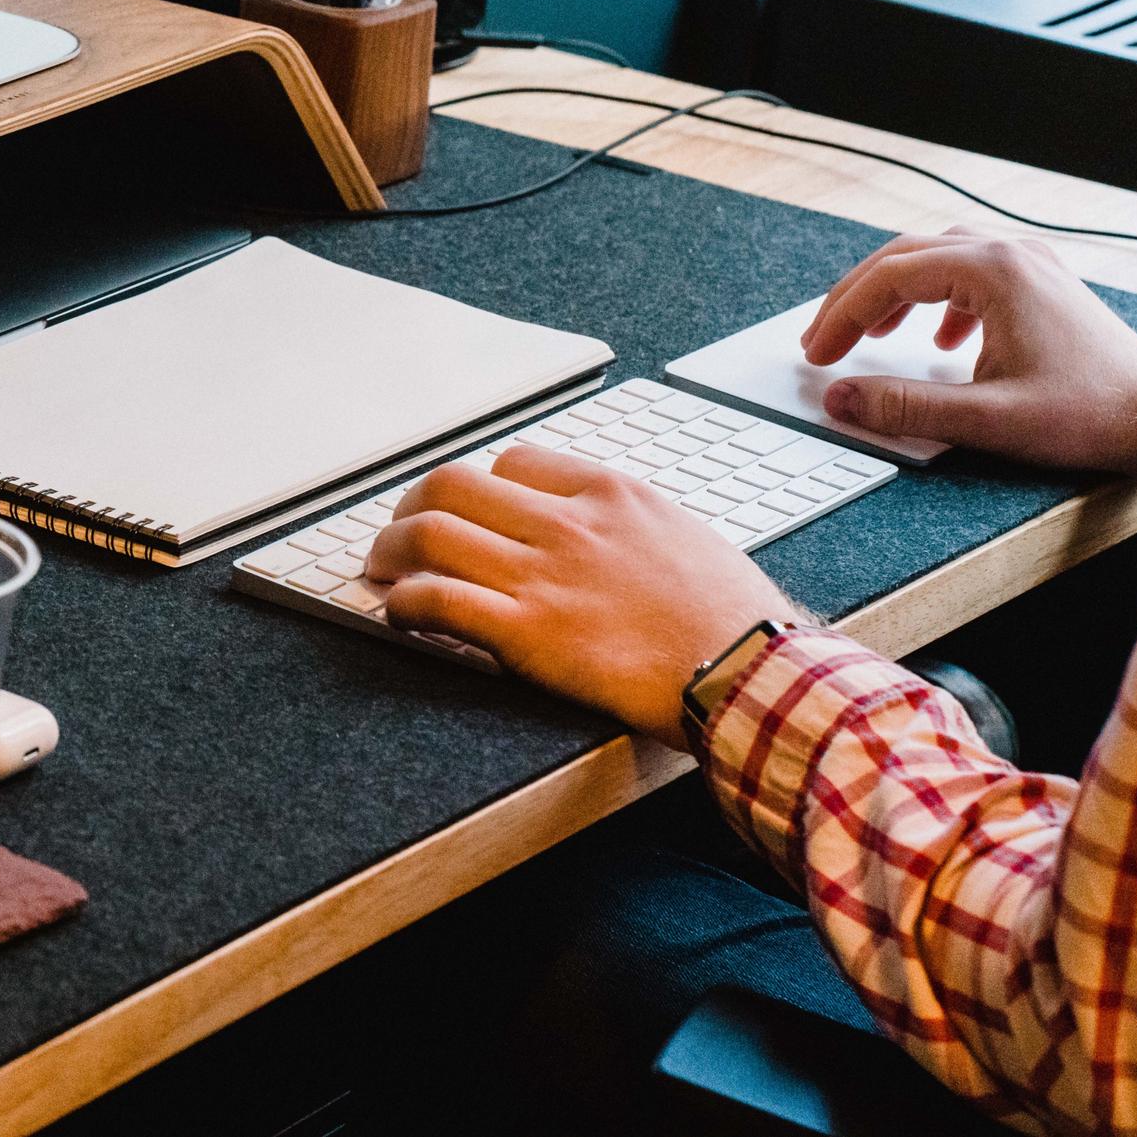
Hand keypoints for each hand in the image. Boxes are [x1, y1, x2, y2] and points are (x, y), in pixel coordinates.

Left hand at [366, 449, 804, 747]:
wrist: (754, 674)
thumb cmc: (734, 620)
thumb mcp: (684, 537)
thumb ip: (628, 526)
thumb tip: (600, 535)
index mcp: (609, 494)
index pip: (513, 462)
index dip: (479, 489)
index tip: (468, 514)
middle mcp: (569, 523)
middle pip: (453, 485)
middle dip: (412, 507)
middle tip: (399, 534)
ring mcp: (545, 576)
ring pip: (430, 533)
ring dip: (390, 550)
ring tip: (382, 571)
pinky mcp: (529, 634)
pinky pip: (437, 598)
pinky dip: (402, 601)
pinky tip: (399, 613)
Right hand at [801, 232, 1136, 493]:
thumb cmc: (1090, 414)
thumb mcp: (985, 419)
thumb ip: (904, 407)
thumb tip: (839, 399)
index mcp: (994, 272)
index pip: (891, 277)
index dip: (842, 316)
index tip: (817, 354)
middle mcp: (1012, 254)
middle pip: (906, 256)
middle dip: (857, 300)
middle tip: (824, 342)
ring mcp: (1031, 265)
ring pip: (937, 258)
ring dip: (895, 292)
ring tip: (871, 333)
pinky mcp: (1043, 286)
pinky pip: (971, 272)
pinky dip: (938, 300)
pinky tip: (941, 342)